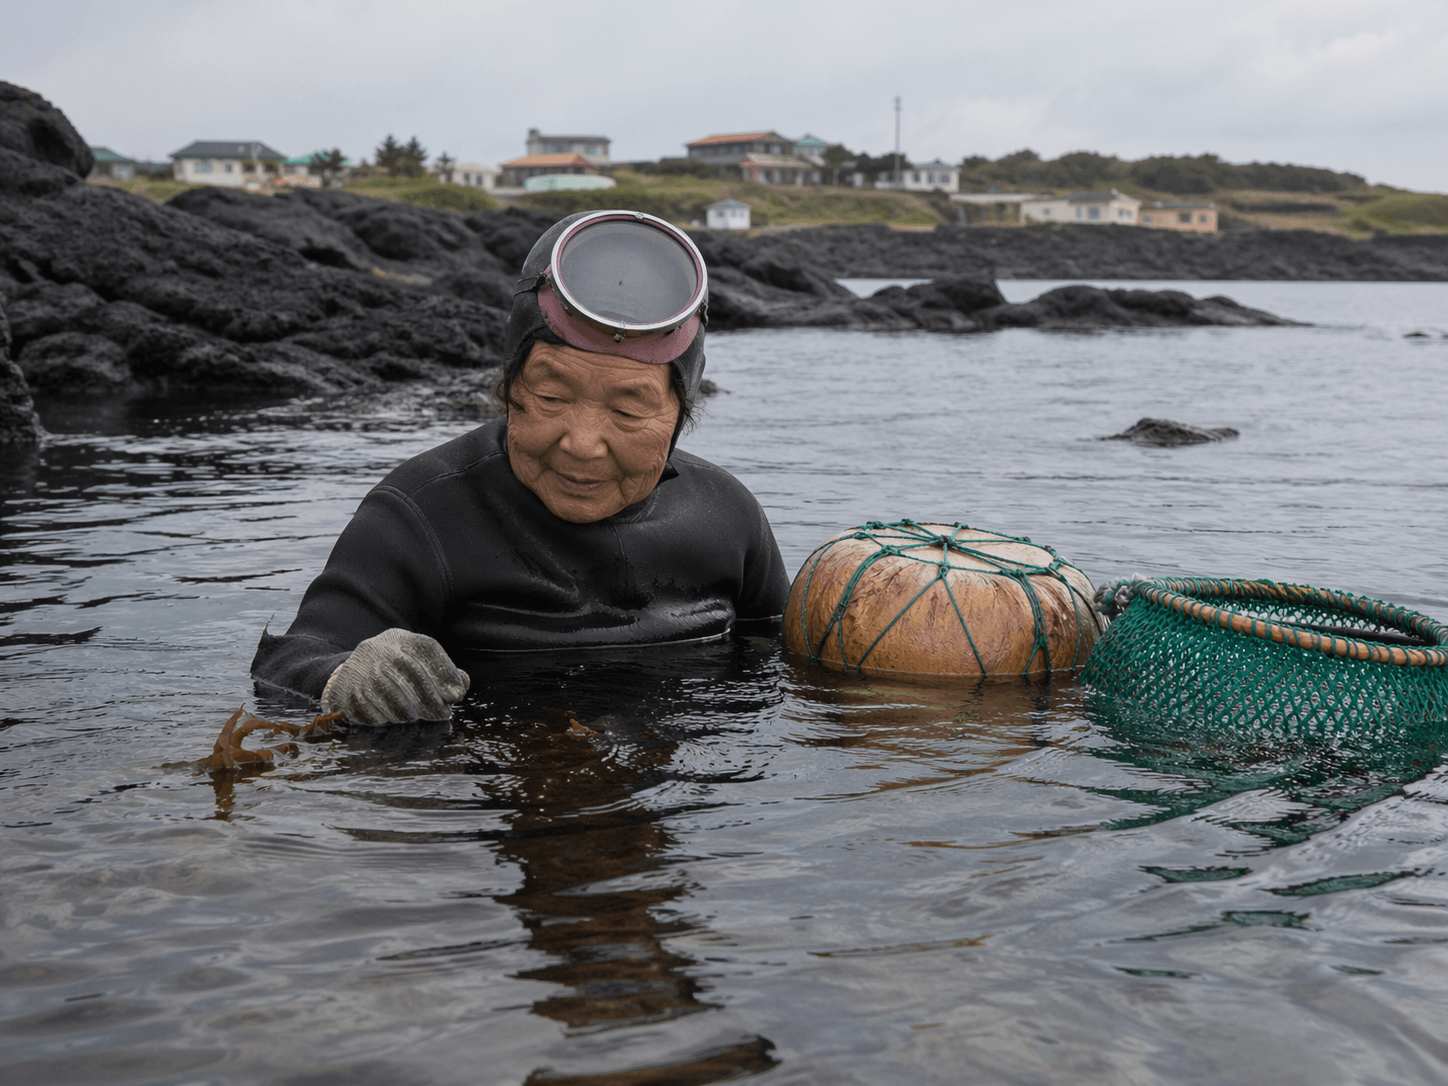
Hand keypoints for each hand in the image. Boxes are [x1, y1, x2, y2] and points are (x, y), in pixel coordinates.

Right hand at [322, 628, 469, 725]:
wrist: (350, 676)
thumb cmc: (396, 672)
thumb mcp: (418, 663)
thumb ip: (444, 672)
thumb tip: (459, 688)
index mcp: (398, 638)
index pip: (426, 649)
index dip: (444, 673)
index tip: (455, 695)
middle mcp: (377, 650)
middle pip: (411, 674)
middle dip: (431, 700)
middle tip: (441, 714)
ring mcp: (359, 671)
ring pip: (394, 699)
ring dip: (412, 714)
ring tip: (419, 717)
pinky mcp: (346, 695)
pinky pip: (374, 714)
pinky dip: (389, 721)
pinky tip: (395, 720)